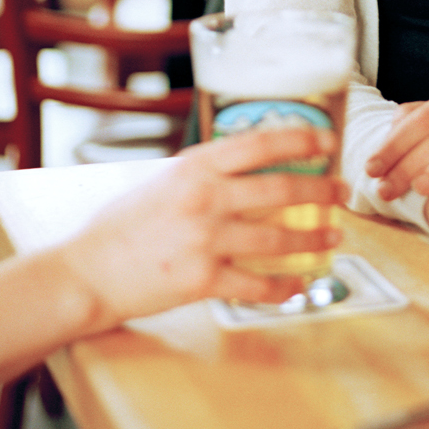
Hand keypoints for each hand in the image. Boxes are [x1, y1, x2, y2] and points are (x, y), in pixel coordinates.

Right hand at [62, 127, 345, 324]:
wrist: (87, 272)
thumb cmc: (119, 226)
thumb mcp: (160, 181)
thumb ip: (201, 174)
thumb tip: (243, 165)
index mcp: (194, 168)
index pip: (260, 144)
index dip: (302, 141)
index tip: (328, 143)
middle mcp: (204, 199)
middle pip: (281, 190)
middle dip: (321, 192)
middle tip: (341, 193)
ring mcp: (205, 240)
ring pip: (278, 239)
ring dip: (313, 239)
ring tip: (332, 238)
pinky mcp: (203, 280)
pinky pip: (257, 284)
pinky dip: (284, 288)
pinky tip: (299, 286)